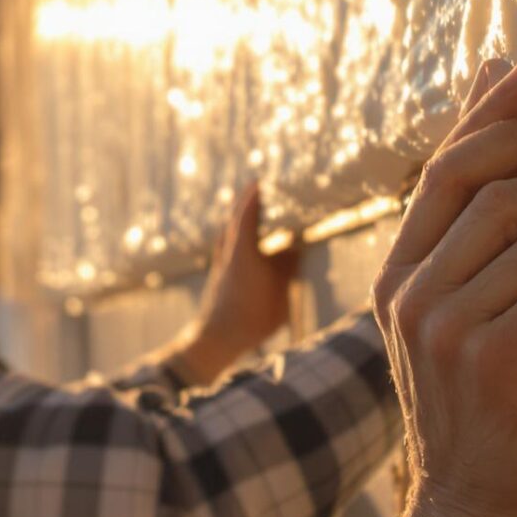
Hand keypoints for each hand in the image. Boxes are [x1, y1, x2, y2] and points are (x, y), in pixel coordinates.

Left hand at [175, 182, 302, 383]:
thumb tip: (298, 247)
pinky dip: (239, 233)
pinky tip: (250, 238)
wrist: (218, 337)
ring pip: (231, 228)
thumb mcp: (280, 290)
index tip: (269, 178)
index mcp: (242, 247)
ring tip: (259, 207)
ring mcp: (221, 258)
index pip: (249, 210)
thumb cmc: (252, 315)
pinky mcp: (219, 270)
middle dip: (250, 199)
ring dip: (243, 215)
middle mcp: (228, 247)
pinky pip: (229, 242)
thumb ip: (288, 266)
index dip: (258, 193)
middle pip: (237, 215)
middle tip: (265, 186)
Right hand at [373, 59, 516, 516]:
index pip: (446, 162)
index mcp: (401, 273)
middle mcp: (409, 291)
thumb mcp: (492, 310)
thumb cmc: (506, 413)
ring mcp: (442, 323)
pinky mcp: (487, 356)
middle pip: (491, 177)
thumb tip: (512, 119)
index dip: (496, 111)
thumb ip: (496, 232)